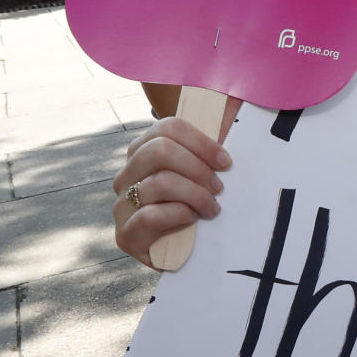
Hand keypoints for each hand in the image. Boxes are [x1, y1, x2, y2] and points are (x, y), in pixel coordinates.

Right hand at [113, 116, 232, 266]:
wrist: (189, 254)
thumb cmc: (201, 205)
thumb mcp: (207, 170)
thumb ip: (214, 140)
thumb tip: (234, 101)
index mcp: (143, 150)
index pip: (169, 128)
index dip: (203, 142)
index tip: (226, 162)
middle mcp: (127, 174)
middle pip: (160, 150)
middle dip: (198, 169)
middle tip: (219, 188)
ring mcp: (121, 205)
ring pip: (160, 183)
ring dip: (195, 195)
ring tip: (212, 208)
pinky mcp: (125, 236)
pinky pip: (149, 215)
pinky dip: (178, 215)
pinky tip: (192, 220)